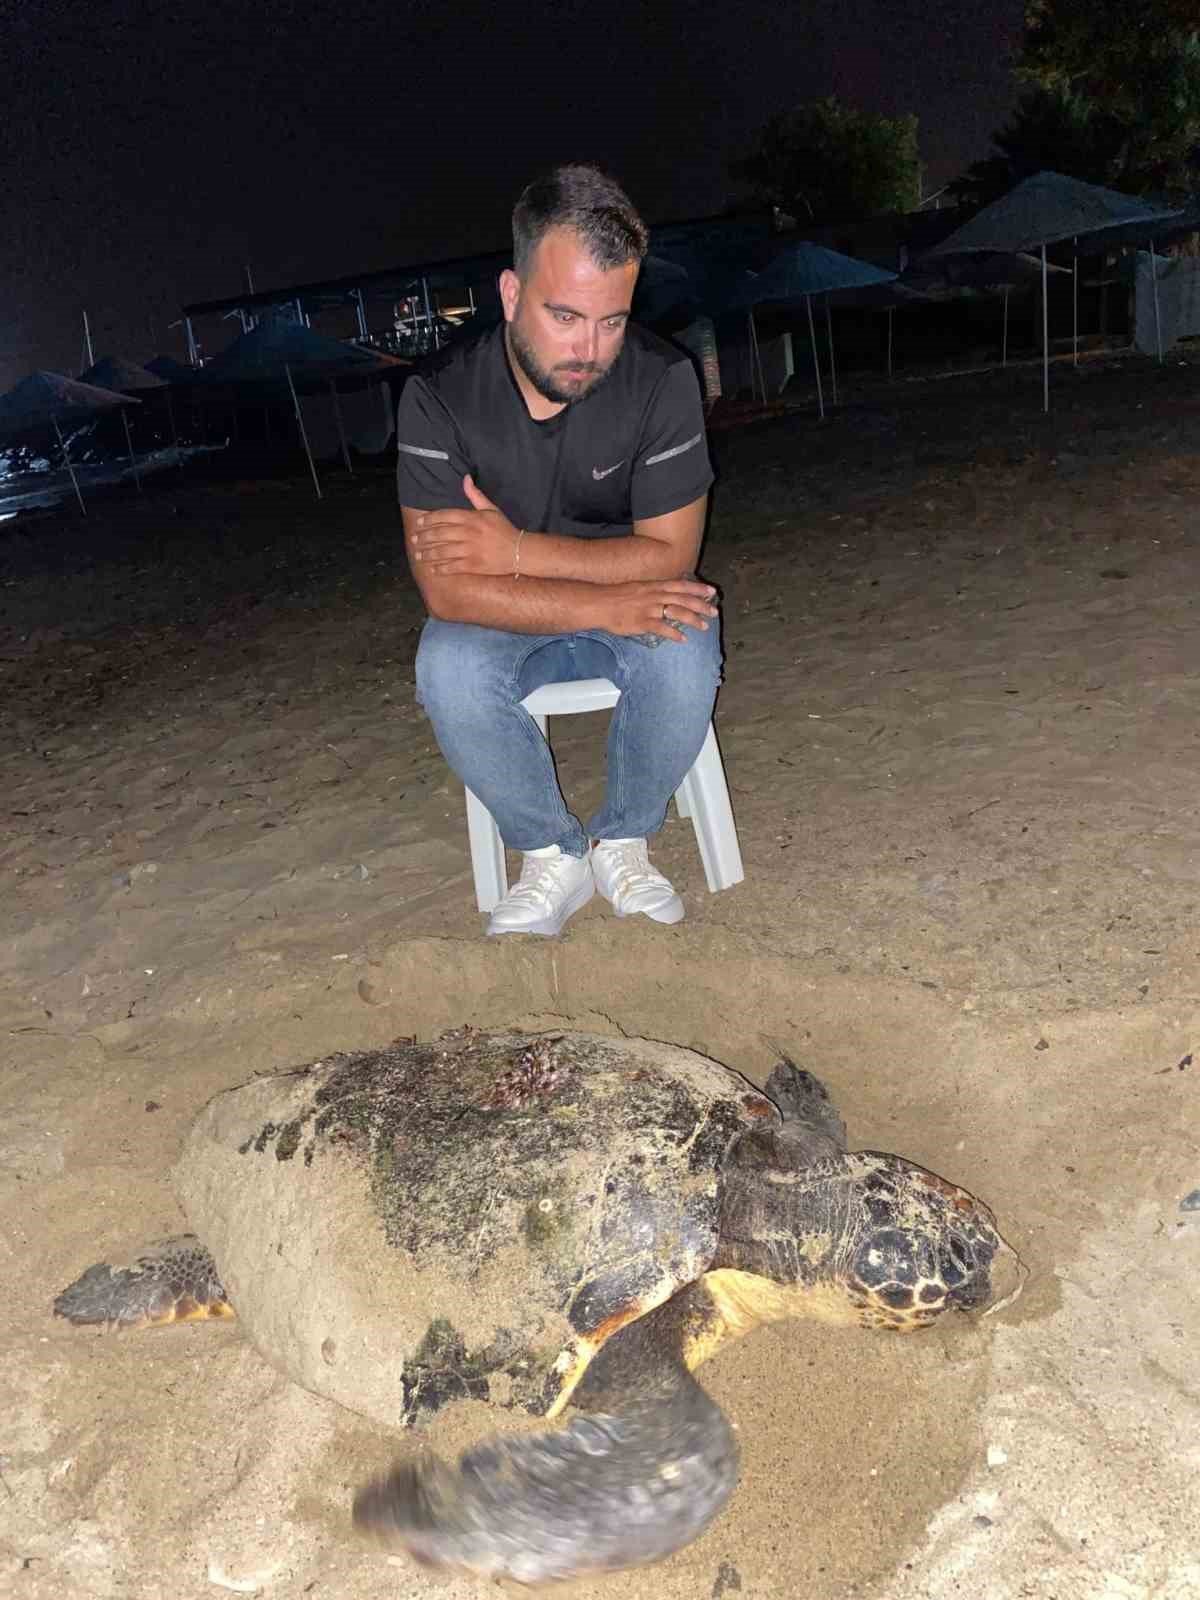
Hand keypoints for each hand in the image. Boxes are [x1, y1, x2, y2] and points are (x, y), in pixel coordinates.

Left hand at [409, 476, 519, 574]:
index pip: (445, 516)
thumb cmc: (504, 529)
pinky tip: (432, 569)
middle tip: (414, 539)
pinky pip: (453, 566)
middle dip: (424, 537)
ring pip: (443, 551)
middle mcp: (469, 533)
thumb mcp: (491, 509)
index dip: (429, 519)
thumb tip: (465, 477)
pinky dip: (441, 568)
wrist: (520, 551)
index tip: (419, 523)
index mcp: (473, 518)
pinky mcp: (474, 565)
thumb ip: (475, 495)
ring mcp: (471, 550)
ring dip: (428, 553)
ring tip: (418, 555)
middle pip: (441, 533)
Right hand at [596, 579, 719, 640]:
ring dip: (693, 619)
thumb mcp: (637, 589)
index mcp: (653, 586)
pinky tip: (683, 639)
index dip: (697, 588)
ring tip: (704, 626)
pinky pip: (661, 628)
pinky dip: (673, 634)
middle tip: (715, 611)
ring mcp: (649, 609)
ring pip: (676, 612)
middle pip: (683, 599)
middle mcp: (654, 595)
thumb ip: (652, 592)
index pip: (680, 585)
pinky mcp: (642, 622)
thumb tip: (665, 598)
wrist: (598, 603)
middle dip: (701, 605)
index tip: (711, 591)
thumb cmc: (615, 597)